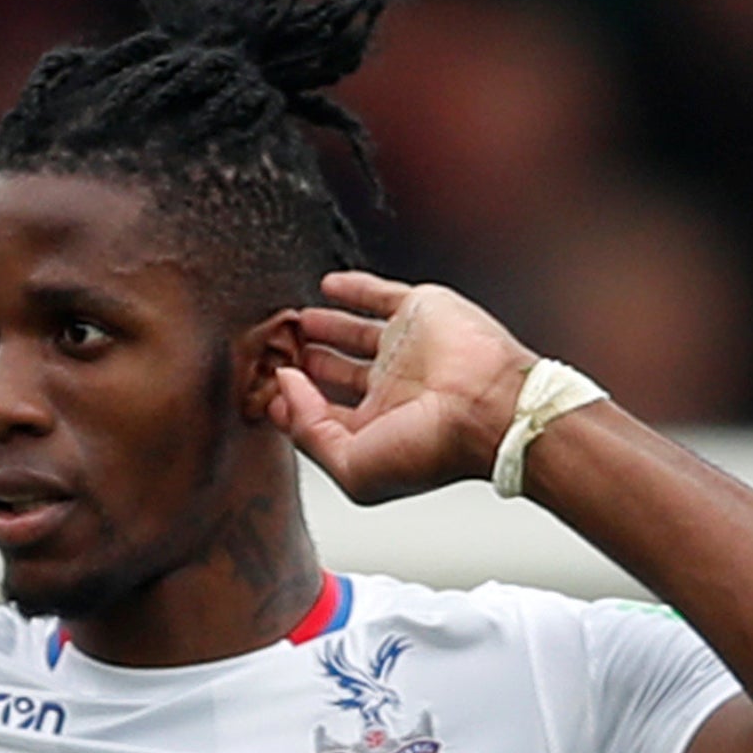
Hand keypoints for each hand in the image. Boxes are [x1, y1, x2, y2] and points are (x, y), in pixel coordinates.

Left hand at [270, 270, 537, 503]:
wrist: (488, 408)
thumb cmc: (432, 447)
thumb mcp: (351, 465)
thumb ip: (308, 431)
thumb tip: (284, 389)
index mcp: (378, 429)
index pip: (322, 416)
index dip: (291, 405)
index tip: (264, 394)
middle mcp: (392, 391)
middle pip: (335, 375)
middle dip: (303, 365)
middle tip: (274, 353)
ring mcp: (405, 350)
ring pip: (353, 335)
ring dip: (323, 328)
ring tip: (294, 323)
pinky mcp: (420, 312)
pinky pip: (379, 295)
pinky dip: (352, 289)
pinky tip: (327, 287)